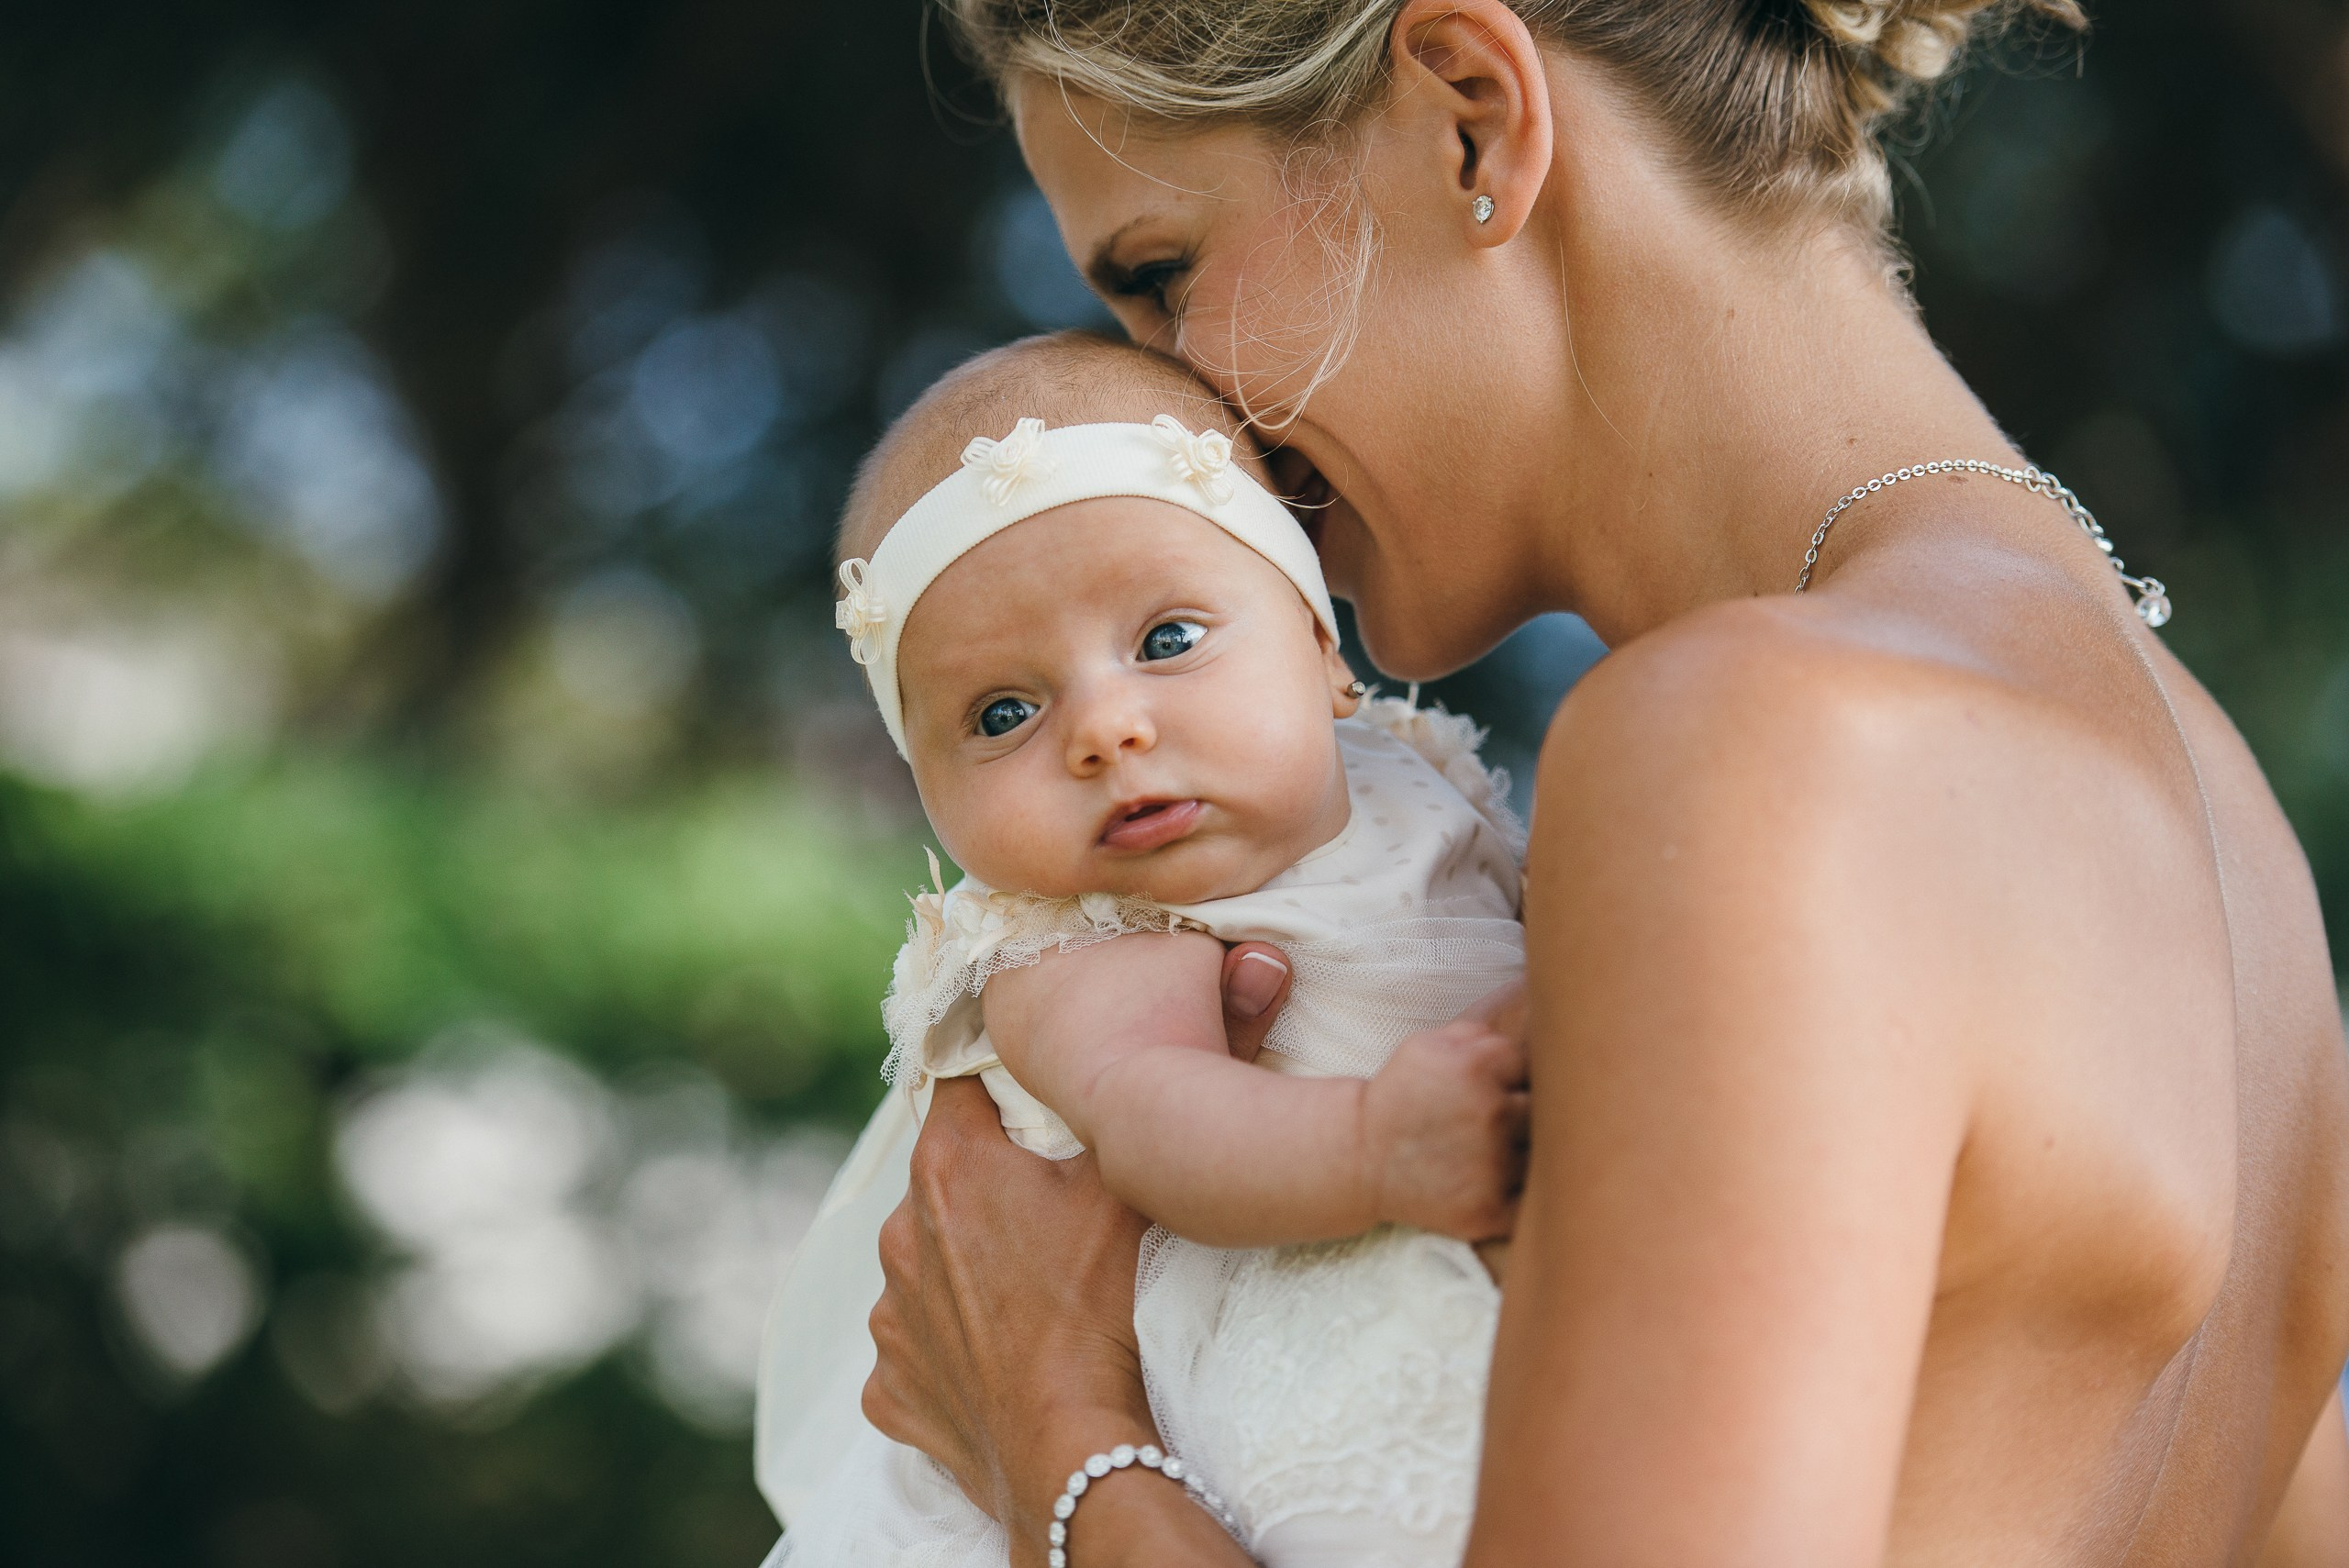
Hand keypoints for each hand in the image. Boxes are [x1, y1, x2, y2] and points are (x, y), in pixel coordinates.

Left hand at [862, 950, 1298, 1550]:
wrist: (1069, 1447)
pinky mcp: (890, 1383)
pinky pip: (918, 1347)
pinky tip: (1003, 1355)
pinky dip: (953, 1347)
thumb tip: (1256, 974)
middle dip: (992, 1184)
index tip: (1039, 1098)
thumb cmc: (1100, 1308)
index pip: (961, 1085)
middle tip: (1054, 1209)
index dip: (1003, 1085)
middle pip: (948, 1179)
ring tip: (1034, 1291)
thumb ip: (1176, 1082)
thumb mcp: (1140, 1185)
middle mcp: (902, 1230)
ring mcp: (891, 1312)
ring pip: (929, 1262)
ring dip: (969, 1266)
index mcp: (952, 1164)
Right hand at [1360, 982, 1530, 1241]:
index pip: (1531, 1063)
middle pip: (1545, 1107)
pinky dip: (1526, 1196)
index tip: (1495, 1089)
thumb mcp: (1428, 1046)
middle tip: (1501, 1122)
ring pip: (1543, 1151)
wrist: (1360, 1156)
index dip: (1515, 1077)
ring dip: (1527, 1152)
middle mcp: (1490, 1114)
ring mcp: (1493, 1165)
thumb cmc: (1402, 1097)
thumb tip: (1536, 1021)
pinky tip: (1500, 1183)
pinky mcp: (1489, 1209)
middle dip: (1526, 1113)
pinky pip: (1534, 1200)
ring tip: (1494, 1152)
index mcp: (1476, 1067)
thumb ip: (1480, 1033)